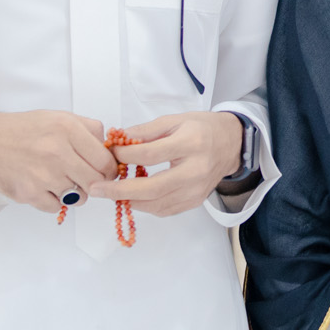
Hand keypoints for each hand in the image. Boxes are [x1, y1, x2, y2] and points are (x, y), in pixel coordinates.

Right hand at [0, 110, 117, 212]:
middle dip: (95, 183)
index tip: (106, 172)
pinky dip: (54, 200)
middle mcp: (56, 151)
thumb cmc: (25, 130)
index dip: (110, 170)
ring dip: (75, 192)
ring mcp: (43, 175)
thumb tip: (110, 150)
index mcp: (67, 129)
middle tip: (87, 179)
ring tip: (61, 179)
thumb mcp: (60, 117)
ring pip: (78, 197)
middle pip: (96, 182)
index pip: (105, 161)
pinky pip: (57, 207)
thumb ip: (90, 130)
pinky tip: (44, 186)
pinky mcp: (29, 193)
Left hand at [90, 112, 244, 216]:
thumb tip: (117, 140)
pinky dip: (144, 205)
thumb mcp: (174, 120)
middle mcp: (196, 170)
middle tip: (97, 188)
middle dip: (119, 190)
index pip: (150, 154)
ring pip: (156, 204)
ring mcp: (197, 190)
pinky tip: (132, 196)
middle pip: (152, 188)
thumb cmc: (202, 129)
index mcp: (191, 144)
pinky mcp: (195, 201)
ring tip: (111, 192)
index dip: (125, 154)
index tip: (109, 151)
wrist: (232, 144)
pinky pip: (164, 210)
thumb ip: (145, 131)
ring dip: (129, 200)